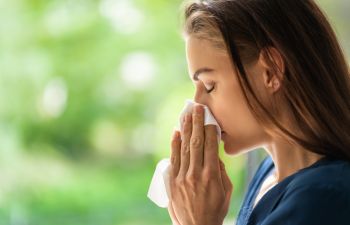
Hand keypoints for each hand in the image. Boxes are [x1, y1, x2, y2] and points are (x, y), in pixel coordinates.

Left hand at [168, 104, 232, 224]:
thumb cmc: (215, 210)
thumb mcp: (226, 191)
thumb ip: (221, 171)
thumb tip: (215, 155)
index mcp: (212, 176)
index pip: (210, 146)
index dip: (210, 129)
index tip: (210, 117)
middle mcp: (196, 173)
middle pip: (196, 142)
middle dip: (197, 122)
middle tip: (197, 107)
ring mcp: (182, 177)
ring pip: (184, 147)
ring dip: (185, 128)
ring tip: (186, 114)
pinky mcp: (172, 181)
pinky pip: (173, 159)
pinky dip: (174, 144)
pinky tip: (176, 132)